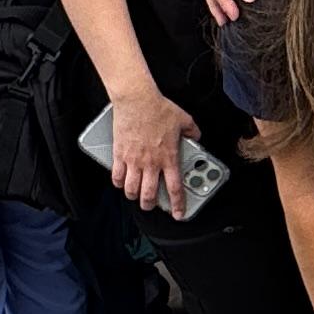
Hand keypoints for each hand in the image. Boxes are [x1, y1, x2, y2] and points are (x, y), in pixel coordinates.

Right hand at [107, 87, 200, 217]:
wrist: (137, 99)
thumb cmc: (159, 108)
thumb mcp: (184, 119)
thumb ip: (192, 131)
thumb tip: (196, 137)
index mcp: (169, 157)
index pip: (175, 188)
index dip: (178, 205)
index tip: (178, 214)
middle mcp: (151, 163)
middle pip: (149, 194)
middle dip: (150, 205)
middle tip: (151, 205)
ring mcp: (134, 160)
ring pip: (131, 189)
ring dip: (133, 196)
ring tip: (135, 196)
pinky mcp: (119, 154)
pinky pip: (116, 176)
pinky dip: (118, 183)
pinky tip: (120, 183)